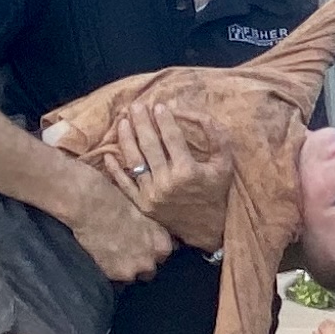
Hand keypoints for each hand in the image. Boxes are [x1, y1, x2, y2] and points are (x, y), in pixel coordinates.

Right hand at [63, 171, 173, 280]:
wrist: (92, 206)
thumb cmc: (118, 201)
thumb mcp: (146, 213)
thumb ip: (155, 231)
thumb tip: (163, 237)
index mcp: (163, 244)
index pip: (164, 255)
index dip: (152, 250)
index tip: (142, 245)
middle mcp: (152, 260)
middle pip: (150, 269)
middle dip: (141, 262)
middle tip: (126, 249)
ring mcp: (133, 269)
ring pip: (133, 276)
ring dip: (126, 268)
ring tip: (113, 253)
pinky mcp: (115, 274)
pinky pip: (116, 279)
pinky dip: (110, 269)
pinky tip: (103, 256)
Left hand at [103, 102, 226, 234]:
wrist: (208, 228)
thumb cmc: (216, 192)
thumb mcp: (225, 163)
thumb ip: (216, 136)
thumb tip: (194, 112)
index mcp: (188, 171)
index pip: (172, 137)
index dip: (164, 119)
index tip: (159, 105)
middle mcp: (167, 182)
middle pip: (149, 145)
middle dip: (141, 122)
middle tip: (136, 106)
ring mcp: (152, 194)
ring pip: (134, 160)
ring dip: (126, 138)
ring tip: (123, 121)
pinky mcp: (143, 204)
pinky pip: (124, 184)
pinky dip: (115, 169)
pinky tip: (109, 153)